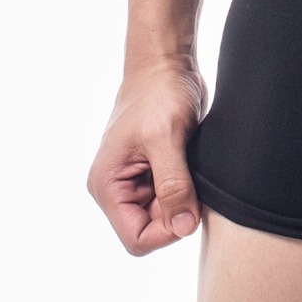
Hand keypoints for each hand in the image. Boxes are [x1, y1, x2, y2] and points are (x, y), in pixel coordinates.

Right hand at [88, 56, 207, 253]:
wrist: (166, 62)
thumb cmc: (159, 92)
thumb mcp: (166, 138)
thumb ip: (173, 184)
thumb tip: (183, 227)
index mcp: (107, 185)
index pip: (136, 239)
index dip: (167, 231)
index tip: (189, 204)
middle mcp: (118, 188)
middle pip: (152, 230)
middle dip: (177, 214)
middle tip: (193, 181)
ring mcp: (136, 181)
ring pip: (165, 216)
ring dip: (184, 200)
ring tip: (191, 167)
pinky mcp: (155, 171)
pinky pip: (173, 198)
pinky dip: (188, 189)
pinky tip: (193, 165)